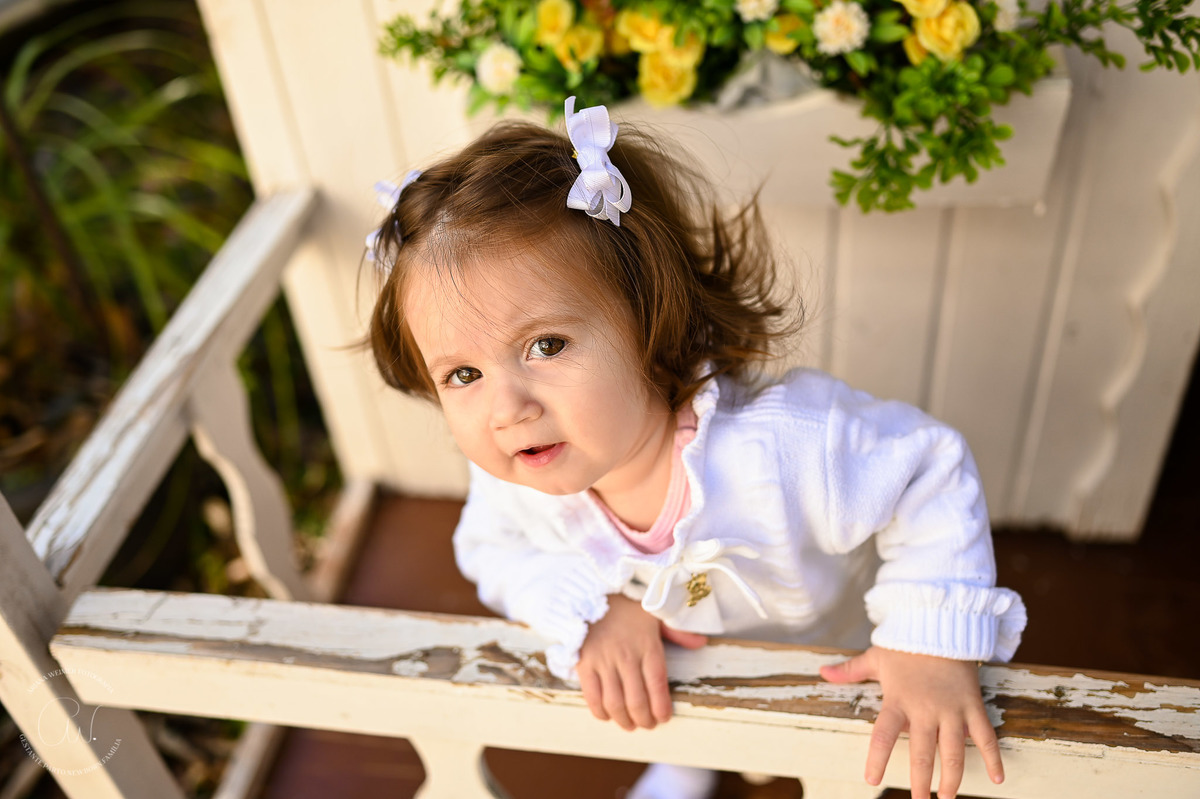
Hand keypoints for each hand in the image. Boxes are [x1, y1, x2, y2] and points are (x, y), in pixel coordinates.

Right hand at [577, 595, 706, 730]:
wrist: (591, 591)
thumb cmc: (626, 605)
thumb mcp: (655, 613)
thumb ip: (678, 631)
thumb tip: (701, 643)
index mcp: (647, 645)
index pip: (658, 684)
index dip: (661, 707)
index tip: (664, 718)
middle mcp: (626, 655)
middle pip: (637, 700)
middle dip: (644, 720)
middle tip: (647, 725)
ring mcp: (603, 660)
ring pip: (615, 702)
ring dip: (623, 720)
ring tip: (629, 724)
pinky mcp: (584, 663)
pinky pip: (591, 695)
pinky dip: (600, 711)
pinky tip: (607, 714)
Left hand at [819, 647, 1002, 798]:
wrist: (942, 624)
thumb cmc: (906, 645)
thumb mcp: (876, 657)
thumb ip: (851, 671)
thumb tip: (822, 673)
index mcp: (898, 700)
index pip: (883, 735)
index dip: (877, 758)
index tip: (872, 781)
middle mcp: (925, 709)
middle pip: (922, 752)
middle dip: (920, 781)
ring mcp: (951, 709)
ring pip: (953, 751)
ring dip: (951, 778)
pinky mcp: (973, 705)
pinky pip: (985, 735)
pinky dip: (993, 757)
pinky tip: (998, 779)